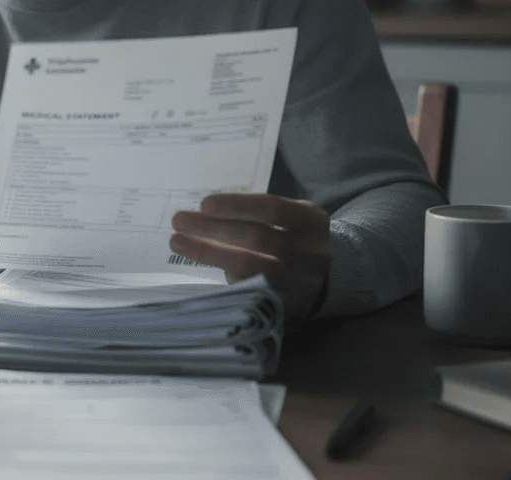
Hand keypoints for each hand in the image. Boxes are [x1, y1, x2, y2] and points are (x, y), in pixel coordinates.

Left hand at [170, 193, 330, 318]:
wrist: (332, 277)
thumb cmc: (295, 239)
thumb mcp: (289, 219)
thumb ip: (257, 216)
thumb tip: (203, 213)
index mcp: (310, 221)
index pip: (272, 209)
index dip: (236, 207)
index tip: (204, 204)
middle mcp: (311, 252)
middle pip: (257, 238)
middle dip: (213, 228)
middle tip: (179, 221)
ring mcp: (302, 283)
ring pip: (250, 267)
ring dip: (209, 253)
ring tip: (179, 242)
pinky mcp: (290, 307)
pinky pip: (250, 292)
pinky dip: (224, 278)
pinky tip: (205, 267)